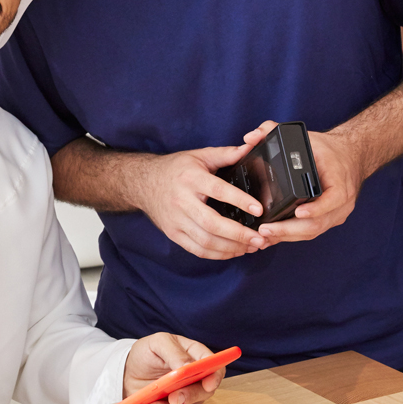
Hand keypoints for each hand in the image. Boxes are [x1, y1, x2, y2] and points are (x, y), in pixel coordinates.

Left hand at [122, 333, 223, 403]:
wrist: (129, 369)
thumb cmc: (148, 352)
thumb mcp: (158, 342)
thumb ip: (174, 352)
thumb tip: (188, 366)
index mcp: (196, 357)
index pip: (215, 368)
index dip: (215, 377)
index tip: (208, 384)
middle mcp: (195, 380)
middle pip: (203, 393)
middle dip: (190, 397)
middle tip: (174, 399)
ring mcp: (184, 397)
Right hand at [137, 143, 265, 259]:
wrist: (142, 183)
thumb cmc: (175, 169)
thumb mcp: (198, 156)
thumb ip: (225, 154)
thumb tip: (248, 149)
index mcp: (191, 178)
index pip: (218, 191)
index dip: (240, 201)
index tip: (259, 210)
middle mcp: (182, 201)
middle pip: (212, 223)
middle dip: (239, 234)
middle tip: (260, 238)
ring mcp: (176, 220)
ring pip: (205, 241)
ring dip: (231, 247)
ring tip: (252, 246)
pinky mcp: (173, 234)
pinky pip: (197, 250)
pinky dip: (217, 254)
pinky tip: (233, 251)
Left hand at [241, 121, 364, 246]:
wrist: (350, 156)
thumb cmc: (327, 149)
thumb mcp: (304, 136)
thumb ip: (274, 130)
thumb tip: (250, 137)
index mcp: (339, 181)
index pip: (331, 200)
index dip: (316, 209)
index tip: (298, 211)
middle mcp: (341, 201)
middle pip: (317, 223)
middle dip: (289, 229)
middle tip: (266, 230)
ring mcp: (337, 213)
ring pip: (312, 232)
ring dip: (288, 236)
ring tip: (264, 236)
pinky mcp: (329, 220)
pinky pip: (310, 232)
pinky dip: (292, 236)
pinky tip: (273, 238)